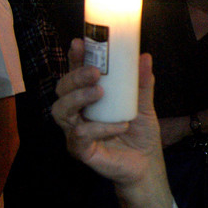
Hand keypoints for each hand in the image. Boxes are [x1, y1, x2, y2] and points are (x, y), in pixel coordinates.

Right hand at [53, 40, 164, 190]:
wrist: (147, 164)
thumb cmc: (140, 133)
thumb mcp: (144, 104)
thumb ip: (142, 83)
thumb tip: (145, 57)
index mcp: (89, 99)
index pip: (76, 75)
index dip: (74, 59)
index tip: (79, 43)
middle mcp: (77, 114)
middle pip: (61, 90)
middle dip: (75, 77)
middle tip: (95, 72)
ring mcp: (75, 132)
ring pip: (61, 111)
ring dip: (78, 98)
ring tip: (99, 92)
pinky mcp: (80, 150)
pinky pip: (80, 136)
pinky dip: (99, 128)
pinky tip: (119, 125)